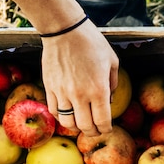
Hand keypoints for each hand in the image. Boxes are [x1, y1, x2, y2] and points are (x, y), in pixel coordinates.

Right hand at [40, 19, 118, 136]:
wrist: (65, 31)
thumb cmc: (91, 43)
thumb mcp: (112, 61)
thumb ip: (113, 84)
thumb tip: (109, 100)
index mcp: (99, 90)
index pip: (102, 121)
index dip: (106, 129)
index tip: (106, 128)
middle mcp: (80, 95)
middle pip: (85, 127)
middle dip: (92, 132)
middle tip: (95, 130)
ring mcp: (63, 93)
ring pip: (68, 123)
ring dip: (76, 127)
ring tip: (81, 124)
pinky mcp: (50, 88)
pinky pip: (54, 111)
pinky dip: (62, 116)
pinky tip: (68, 112)